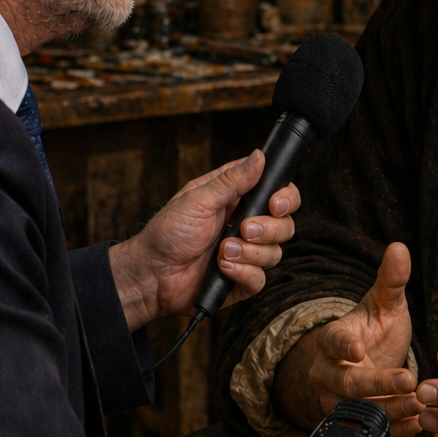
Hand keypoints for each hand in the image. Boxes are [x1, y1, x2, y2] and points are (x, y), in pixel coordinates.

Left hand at [108, 151, 299, 331]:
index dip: (286, 198)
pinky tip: (223, 268)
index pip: (279, 193)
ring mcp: (246, 254)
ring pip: (275, 253)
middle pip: (285, 225)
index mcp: (238, 200)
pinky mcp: (241, 280)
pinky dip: (243, 273)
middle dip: (269, 229)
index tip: (276, 204)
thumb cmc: (167, 232)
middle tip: (244, 229)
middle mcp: (246, 225)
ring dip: (251, 253)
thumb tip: (259, 156)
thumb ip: (232, 180)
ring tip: (223, 251)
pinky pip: (261, 279)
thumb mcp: (198, 200)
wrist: (151, 274)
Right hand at [272, 242, 420, 436]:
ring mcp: (338, 401)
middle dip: (377, 384)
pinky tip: (418, 424)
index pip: (333, 341)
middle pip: (346, 382)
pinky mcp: (353, 423)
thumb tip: (400, 248)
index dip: (344, 346)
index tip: (358, 349)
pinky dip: (395, 430)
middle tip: (408, 380)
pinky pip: (370, 431)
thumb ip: (391, 281)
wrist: (366, 363)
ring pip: (358, 411)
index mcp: (333, 339)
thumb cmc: (374, 330)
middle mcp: (328, 372)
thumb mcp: (385, 305)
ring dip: (389, 410)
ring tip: (418, 405)